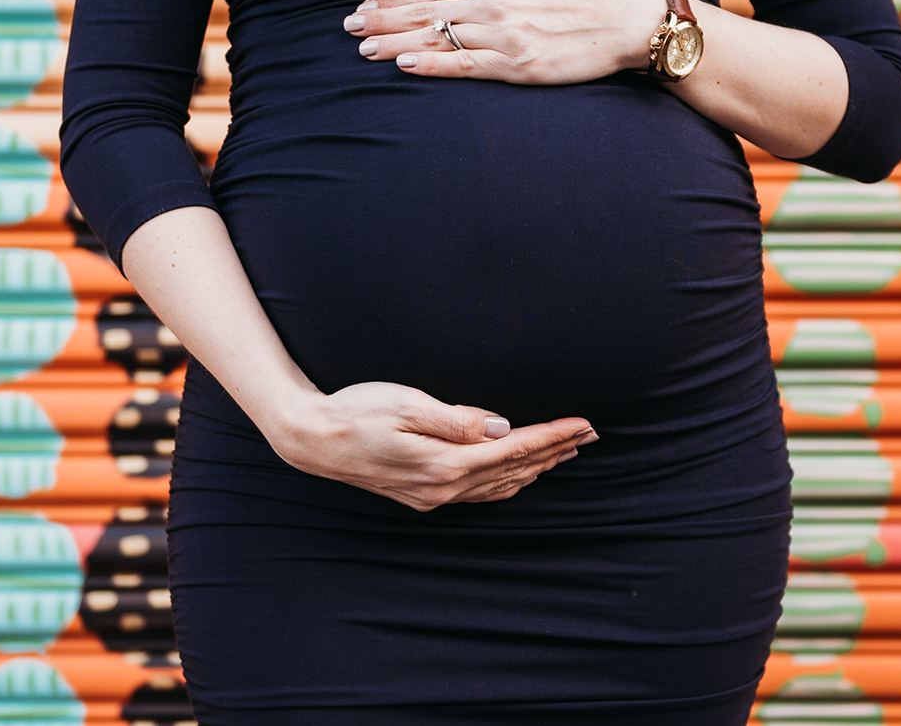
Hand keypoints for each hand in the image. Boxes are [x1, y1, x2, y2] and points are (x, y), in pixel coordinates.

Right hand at [269, 381, 596, 511]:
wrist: (311, 439)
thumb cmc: (355, 411)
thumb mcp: (407, 405)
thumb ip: (457, 419)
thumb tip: (501, 427)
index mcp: (444, 464)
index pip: (513, 450)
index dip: (552, 436)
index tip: (584, 424)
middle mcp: (443, 488)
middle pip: (513, 470)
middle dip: (554, 452)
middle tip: (590, 435)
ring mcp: (432, 496)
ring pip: (499, 485)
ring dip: (535, 467)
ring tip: (565, 452)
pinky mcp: (421, 494)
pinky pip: (479, 492)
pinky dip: (508, 481)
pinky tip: (518, 474)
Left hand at [343, 0, 665, 84]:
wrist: (624, 17)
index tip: (363, 8)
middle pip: (423, 11)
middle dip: (381, 20)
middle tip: (349, 29)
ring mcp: (504, 32)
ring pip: (436, 37)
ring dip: (395, 43)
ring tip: (364, 50)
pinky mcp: (517, 63)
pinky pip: (464, 64)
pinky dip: (431, 64)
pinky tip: (404, 65)